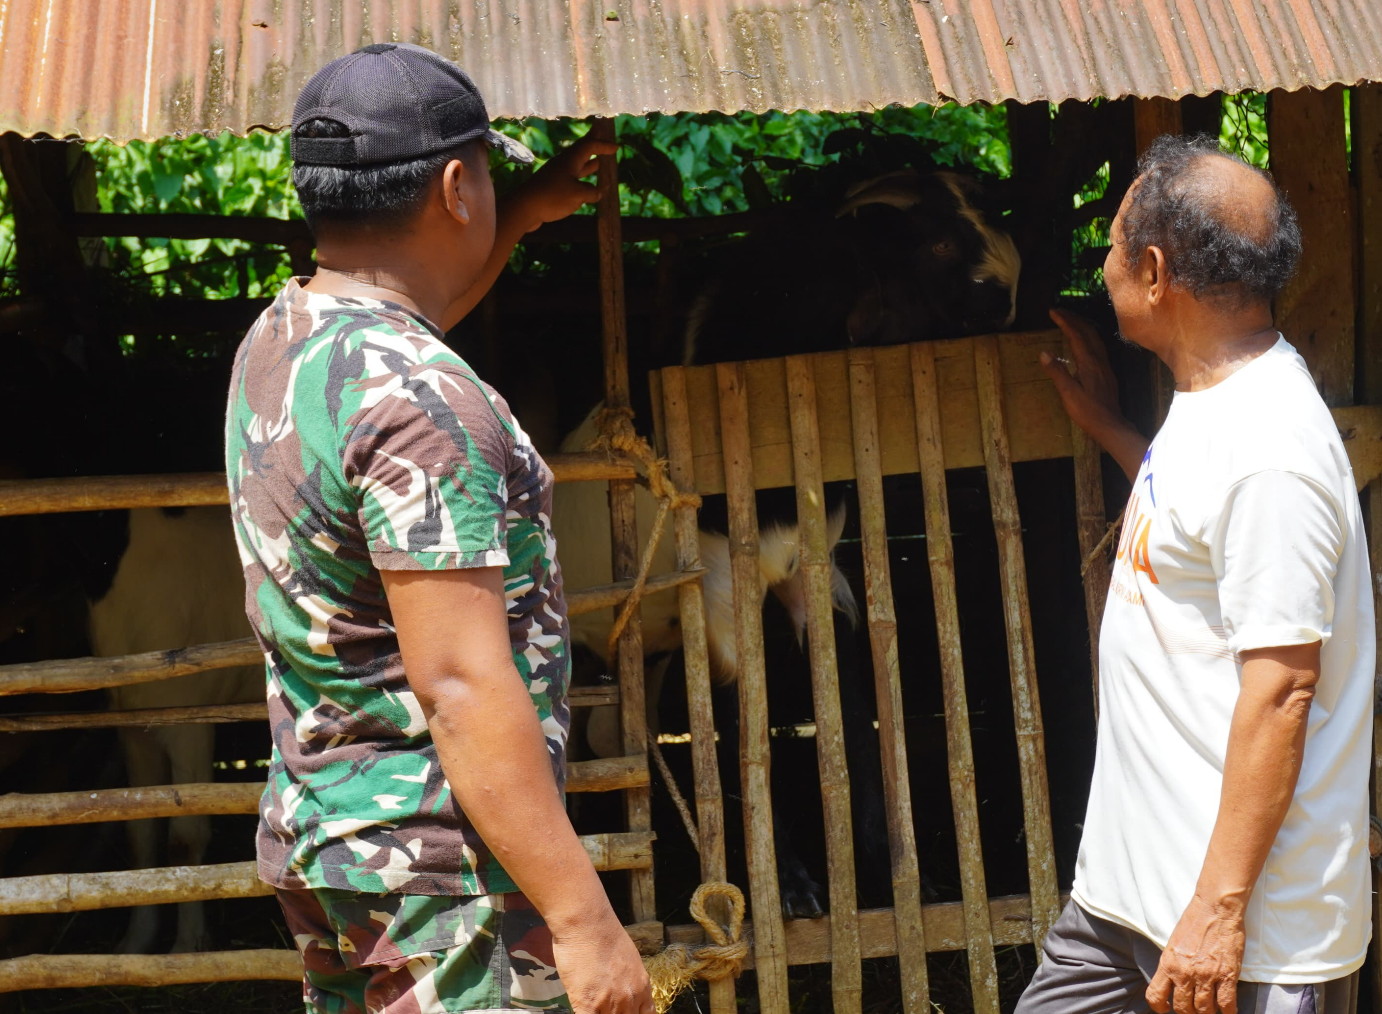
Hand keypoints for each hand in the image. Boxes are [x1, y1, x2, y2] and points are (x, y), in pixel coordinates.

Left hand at [508, 137, 618, 232]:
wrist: (525, 207)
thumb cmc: (552, 196)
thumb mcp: (577, 194)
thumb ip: (591, 192)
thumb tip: (598, 192)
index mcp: (570, 160)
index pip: (589, 146)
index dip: (603, 146)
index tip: (616, 147)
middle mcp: (563, 164)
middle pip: (580, 151)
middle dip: (593, 146)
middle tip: (601, 138)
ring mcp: (556, 175)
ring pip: (575, 166)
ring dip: (587, 165)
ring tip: (598, 164)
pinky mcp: (552, 187)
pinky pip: (571, 179)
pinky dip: (581, 180)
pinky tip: (585, 187)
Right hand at [551, 911, 653, 1013]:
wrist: (587, 922)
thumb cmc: (605, 932)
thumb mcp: (629, 957)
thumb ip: (628, 979)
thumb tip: (621, 987)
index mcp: (642, 985)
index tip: (627, 1011)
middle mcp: (629, 998)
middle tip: (607, 1007)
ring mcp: (608, 1003)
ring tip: (595, 1007)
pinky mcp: (587, 1004)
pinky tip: (584, 1008)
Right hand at [1040, 308, 1126, 436]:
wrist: (1110, 424)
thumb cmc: (1087, 412)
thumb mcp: (1068, 393)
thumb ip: (1057, 372)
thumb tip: (1044, 352)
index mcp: (1089, 362)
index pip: (1076, 335)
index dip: (1064, 321)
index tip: (1052, 312)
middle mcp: (1099, 359)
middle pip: (1088, 331)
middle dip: (1073, 318)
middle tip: (1059, 311)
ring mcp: (1105, 365)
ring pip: (1095, 337)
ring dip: (1082, 325)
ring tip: (1070, 321)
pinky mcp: (1107, 372)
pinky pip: (1098, 346)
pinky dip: (1088, 336)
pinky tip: (1083, 341)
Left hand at [1146, 894, 1245, 1013]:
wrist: (1215, 908)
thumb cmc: (1194, 922)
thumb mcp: (1173, 944)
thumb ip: (1172, 965)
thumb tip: (1173, 983)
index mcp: (1168, 964)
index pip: (1155, 996)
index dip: (1159, 1007)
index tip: (1166, 1008)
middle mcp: (1185, 973)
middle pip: (1183, 1009)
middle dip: (1188, 1013)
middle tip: (1194, 1010)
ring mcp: (1206, 976)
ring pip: (1204, 1010)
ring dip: (1207, 1013)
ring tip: (1210, 1010)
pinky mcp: (1227, 975)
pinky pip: (1227, 1004)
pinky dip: (1228, 1012)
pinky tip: (1228, 1011)